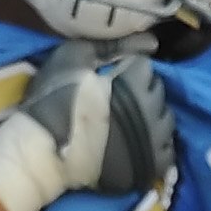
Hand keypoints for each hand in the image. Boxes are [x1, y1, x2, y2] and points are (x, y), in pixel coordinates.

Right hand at [0, 45, 173, 210]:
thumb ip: (115, 46)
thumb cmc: (53, 96)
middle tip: (118, 98)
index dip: (128, 69)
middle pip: (158, 93)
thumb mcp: (75, 55)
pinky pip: (167, 153)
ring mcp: (155, 143)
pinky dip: (157, 145)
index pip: (146, 68)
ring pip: (166, 122)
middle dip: (141, 91)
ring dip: (151, 117)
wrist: (42, 148)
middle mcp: (152, 113)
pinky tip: (138, 142)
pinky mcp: (151, 168)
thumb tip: (152, 42)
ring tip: (128, 121)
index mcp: (136, 84)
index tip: (113, 77)